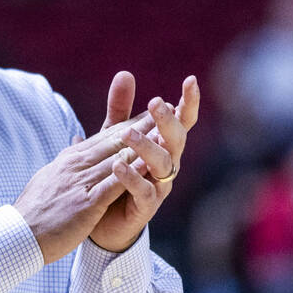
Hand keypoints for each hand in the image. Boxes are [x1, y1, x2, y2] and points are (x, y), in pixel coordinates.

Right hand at [14, 93, 155, 264]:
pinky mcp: (86, 203)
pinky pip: (114, 184)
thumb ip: (65, 164)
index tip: (148, 114)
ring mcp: (81, 183)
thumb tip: (73, 149)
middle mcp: (76, 165)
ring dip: (143, 143)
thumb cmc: (33, 211)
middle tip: (165, 110)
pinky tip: (149, 164)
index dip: (128, 124)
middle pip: (114, 140)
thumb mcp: (49, 179)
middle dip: (142, 125)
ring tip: (165, 130)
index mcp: (69, 160)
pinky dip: (132, 172)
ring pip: (117, 157)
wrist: (18, 234)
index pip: (103, 137)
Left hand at [88, 73, 200, 252]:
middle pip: (176, 139)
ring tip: (128, 134)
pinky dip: (132, 178)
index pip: (181, 121)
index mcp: (163, 145)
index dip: (189, 102)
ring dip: (147, 147)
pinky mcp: (145, 206)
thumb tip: (125, 73)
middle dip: (168, 121)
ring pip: (163, 164)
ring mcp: (159, 186)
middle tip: (156, 102)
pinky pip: (144, 191)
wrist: (102, 220)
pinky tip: (118, 166)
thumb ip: (120, 109)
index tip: (190, 80)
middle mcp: (167, 164)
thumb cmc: (115, 174)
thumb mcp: (114, 137)